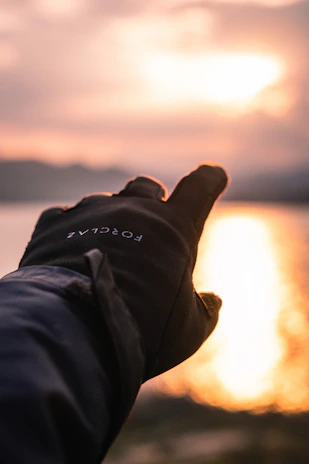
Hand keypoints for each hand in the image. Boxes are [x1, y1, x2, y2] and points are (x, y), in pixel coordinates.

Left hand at [19, 164, 227, 378]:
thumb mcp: (189, 329)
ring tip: (105, 253)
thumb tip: (214, 301)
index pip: (201, 185)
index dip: (210, 179)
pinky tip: (69, 253)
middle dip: (151, 200)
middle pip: (147, 186)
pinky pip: (66, 215)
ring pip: (105, 200)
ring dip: (110, 219)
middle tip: (150, 226)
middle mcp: (134, 209)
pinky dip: (72, 230)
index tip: (213, 177)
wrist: (75, 335)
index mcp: (175, 227)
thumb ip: (206, 310)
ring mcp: (92, 211)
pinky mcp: (55, 223)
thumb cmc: (143, 332)